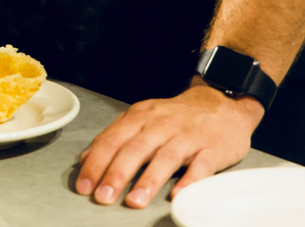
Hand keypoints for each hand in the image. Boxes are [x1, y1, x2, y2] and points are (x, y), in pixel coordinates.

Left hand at [75, 81, 263, 207]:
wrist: (221, 103)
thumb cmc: (176, 116)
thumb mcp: (142, 118)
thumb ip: (115, 137)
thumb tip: (86, 159)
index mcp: (140, 117)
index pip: (112, 140)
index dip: (96, 163)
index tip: (84, 186)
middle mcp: (161, 124)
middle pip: (134, 149)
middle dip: (116, 174)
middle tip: (103, 197)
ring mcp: (187, 136)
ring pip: (164, 157)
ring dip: (148, 180)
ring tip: (134, 201)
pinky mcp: (212, 148)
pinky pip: (200, 166)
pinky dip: (188, 181)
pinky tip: (177, 196)